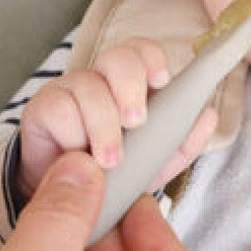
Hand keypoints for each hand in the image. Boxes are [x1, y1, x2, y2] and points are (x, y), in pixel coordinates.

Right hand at [18, 38, 215, 199]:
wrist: (69, 198)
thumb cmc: (114, 172)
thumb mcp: (153, 163)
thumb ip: (181, 141)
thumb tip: (208, 116)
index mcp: (131, 86)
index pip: (143, 52)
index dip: (153, 59)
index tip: (162, 80)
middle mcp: (101, 80)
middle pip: (117, 57)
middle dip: (131, 86)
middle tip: (136, 122)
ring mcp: (70, 90)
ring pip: (89, 86)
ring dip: (104, 126)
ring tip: (110, 160)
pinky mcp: (43, 107)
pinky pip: (60, 108)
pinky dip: (73, 134)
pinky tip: (78, 155)